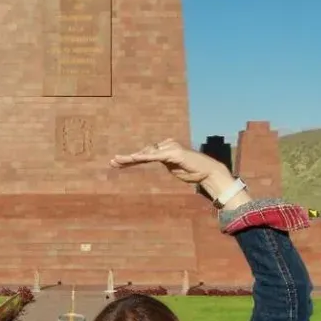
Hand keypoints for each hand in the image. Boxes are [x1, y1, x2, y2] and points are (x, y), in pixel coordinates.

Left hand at [110, 138, 231, 193]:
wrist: (208, 173)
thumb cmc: (193, 172)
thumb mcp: (175, 169)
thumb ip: (165, 165)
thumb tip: (159, 162)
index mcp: (166, 151)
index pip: (145, 155)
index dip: (131, 159)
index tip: (117, 162)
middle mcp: (167, 146)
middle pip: (143, 152)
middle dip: (127, 158)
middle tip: (113, 161)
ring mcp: (170, 148)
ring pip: (147, 153)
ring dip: (132, 158)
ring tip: (118, 160)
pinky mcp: (174, 153)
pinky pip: (156, 156)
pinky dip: (145, 156)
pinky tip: (134, 157)